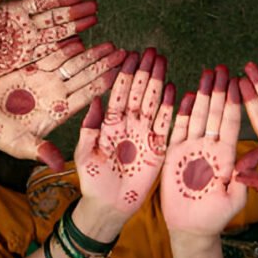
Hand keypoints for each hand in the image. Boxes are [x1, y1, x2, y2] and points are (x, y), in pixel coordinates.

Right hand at [0, 42, 125, 168]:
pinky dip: (63, 48)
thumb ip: (41, 150)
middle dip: (105, 64)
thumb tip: (58, 165)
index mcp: (60, 111)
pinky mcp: (31, 71)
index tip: (123, 73)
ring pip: (73, 64)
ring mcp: (45, 81)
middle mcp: (57, 94)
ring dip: (91, 54)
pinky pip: (50, 56)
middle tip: (125, 52)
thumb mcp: (22, 146)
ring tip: (110, 45)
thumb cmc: (3, 138)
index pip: (88, 95)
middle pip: (86, 76)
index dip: (105, 83)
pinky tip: (78, 39)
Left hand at [76, 48, 174, 215]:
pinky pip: (164, 124)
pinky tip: (173, 89)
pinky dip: (169, 108)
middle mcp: (128, 125)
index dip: (124, 74)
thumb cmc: (93, 182)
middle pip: (138, 93)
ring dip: (157, 82)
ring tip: (162, 61)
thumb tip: (95, 100)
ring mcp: (143, 135)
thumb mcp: (85, 154)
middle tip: (151, 51)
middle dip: (144, 71)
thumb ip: (89, 128)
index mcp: (110, 124)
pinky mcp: (157, 147)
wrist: (109, 207)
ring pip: (152, 103)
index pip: (119, 94)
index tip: (129, 54)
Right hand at [161, 66, 257, 236]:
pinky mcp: (174, 155)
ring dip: (204, 95)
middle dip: (220, 90)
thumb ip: (246, 177)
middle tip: (222, 67)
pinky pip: (178, 130)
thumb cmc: (216, 217)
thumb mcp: (235, 199)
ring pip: (199, 116)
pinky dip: (183, 113)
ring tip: (207, 73)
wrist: (191, 230)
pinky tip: (188, 95)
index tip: (240, 81)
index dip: (236, 103)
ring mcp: (192, 149)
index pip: (232, 124)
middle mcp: (211, 147)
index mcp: (227, 155)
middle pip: (216, 114)